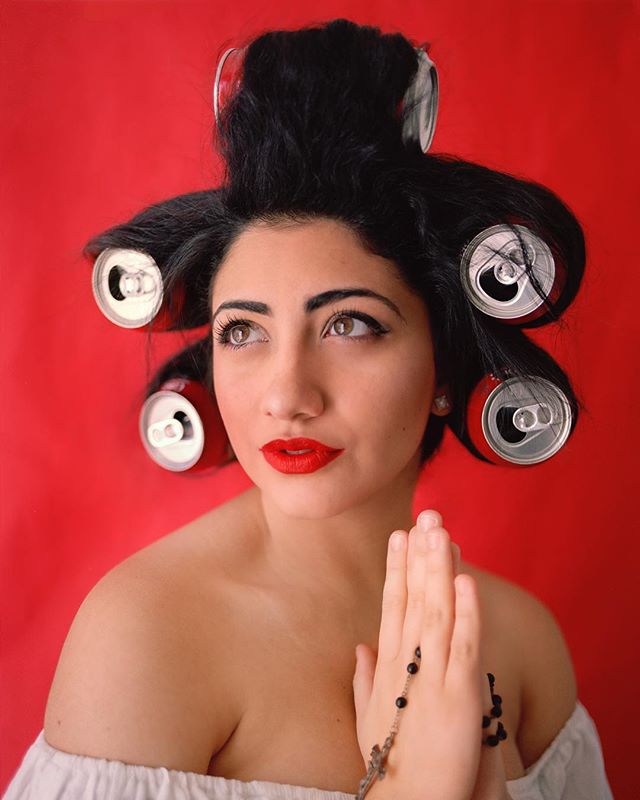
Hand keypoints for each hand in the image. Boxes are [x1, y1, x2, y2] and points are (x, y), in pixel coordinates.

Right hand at [352, 510, 484, 799]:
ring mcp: (433, 674)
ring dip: (440, 569)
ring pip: (437, 610)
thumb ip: (364, 676)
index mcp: (387, 662)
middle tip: (428, 515)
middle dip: (422, 554)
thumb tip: (360, 645)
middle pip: (415, 596)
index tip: (400, 534)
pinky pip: (464, 644)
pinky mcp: (460, 693)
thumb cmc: (391, 760)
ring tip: (443, 532)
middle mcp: (407, 661)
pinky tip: (466, 581)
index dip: (398, 566)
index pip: (393, 603)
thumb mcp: (369, 714)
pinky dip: (466, 611)